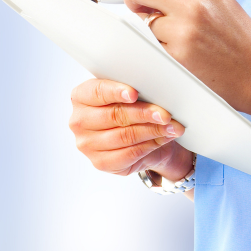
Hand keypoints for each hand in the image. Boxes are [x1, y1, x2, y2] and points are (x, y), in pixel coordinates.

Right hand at [69, 78, 193, 179]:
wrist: (137, 137)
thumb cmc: (131, 109)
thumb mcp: (130, 93)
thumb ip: (134, 87)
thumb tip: (155, 88)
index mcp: (81, 97)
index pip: (97, 92)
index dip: (116, 92)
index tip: (134, 93)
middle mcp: (79, 121)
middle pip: (114, 115)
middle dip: (144, 114)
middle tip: (165, 114)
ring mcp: (87, 144)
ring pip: (125, 136)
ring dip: (153, 131)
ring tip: (172, 127)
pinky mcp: (101, 162)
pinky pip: (129, 154)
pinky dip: (150, 145)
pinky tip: (163, 138)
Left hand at [122, 0, 250, 114]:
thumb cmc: (237, 37)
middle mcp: (193, 1)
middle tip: (142, 10)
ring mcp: (184, 29)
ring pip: (138, 19)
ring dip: (146, 27)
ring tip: (170, 35)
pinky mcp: (177, 55)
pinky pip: (148, 44)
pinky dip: (155, 47)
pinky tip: (175, 51)